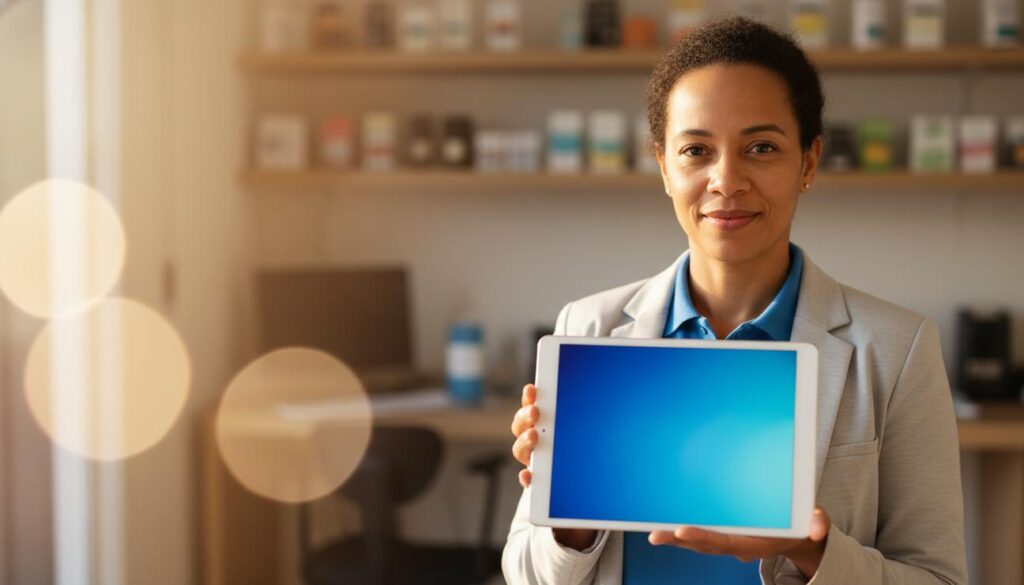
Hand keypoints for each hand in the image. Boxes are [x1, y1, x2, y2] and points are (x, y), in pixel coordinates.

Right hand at [510, 383, 596, 550]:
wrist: (584, 486)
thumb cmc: (588, 451)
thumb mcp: (590, 433)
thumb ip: (592, 418)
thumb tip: (612, 396)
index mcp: (545, 424)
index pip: (532, 406)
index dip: (529, 397)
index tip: (532, 388)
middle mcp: (536, 440)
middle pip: (521, 425)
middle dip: (525, 416)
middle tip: (535, 411)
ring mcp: (535, 461)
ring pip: (520, 450)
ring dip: (524, 442)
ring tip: (533, 436)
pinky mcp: (538, 482)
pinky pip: (528, 480)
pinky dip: (527, 477)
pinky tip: (529, 474)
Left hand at [648, 507, 830, 578]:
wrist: (804, 536)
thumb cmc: (806, 523)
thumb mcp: (817, 521)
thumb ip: (817, 522)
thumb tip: (818, 526)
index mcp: (758, 542)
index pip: (727, 542)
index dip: (705, 538)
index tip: (683, 531)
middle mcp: (741, 545)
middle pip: (707, 545)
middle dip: (681, 540)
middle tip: (657, 534)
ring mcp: (732, 541)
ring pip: (700, 543)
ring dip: (676, 538)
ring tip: (653, 533)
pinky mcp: (727, 535)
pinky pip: (703, 535)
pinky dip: (683, 533)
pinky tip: (664, 525)